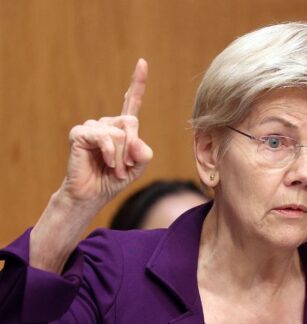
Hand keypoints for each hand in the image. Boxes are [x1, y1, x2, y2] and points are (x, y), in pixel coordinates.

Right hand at [61, 59, 152, 204]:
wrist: (92, 195)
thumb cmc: (113, 179)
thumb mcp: (139, 166)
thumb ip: (144, 151)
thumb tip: (134, 138)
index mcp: (122, 128)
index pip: (131, 101)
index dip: (137, 82)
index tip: (142, 62)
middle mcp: (107, 123)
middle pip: (131, 123)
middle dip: (132, 148)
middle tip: (124, 168)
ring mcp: (92, 127)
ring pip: (119, 133)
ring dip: (121, 156)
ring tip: (113, 168)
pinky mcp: (79, 133)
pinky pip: (104, 137)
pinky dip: (110, 153)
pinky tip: (106, 162)